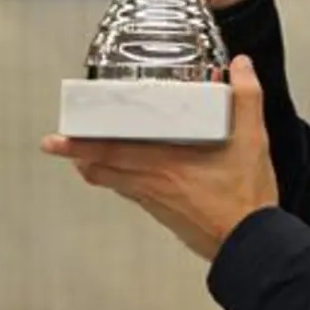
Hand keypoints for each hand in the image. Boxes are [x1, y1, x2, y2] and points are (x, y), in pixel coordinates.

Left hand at [43, 56, 278, 260]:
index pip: (109, 152)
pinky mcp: (164, 215)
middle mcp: (151, 184)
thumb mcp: (253, 139)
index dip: (78, 145)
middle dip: (77, 155)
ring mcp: (155, 202)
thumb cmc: (245, 197)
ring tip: (85, 155)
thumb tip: (241, 66)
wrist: (250, 243)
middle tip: (60, 143)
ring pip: (113, 182)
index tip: (56, 139)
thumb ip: (246, 97)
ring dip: (96, 168)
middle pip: (100, 169)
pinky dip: (120, 181)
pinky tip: (130, 174)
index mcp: (164, 163)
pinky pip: (131, 194)